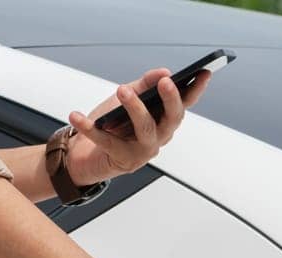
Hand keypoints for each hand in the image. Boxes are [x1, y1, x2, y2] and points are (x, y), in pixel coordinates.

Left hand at [65, 67, 211, 184]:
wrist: (84, 154)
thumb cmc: (111, 124)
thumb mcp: (127, 98)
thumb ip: (144, 85)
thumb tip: (163, 72)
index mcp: (163, 121)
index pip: (184, 104)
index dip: (196, 90)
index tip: (204, 72)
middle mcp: (158, 137)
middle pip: (172, 119)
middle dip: (170, 100)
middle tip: (164, 82)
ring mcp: (142, 151)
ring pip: (145, 129)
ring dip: (135, 108)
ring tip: (123, 90)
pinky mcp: (121, 160)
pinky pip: (105, 141)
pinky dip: (89, 127)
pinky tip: (76, 115)